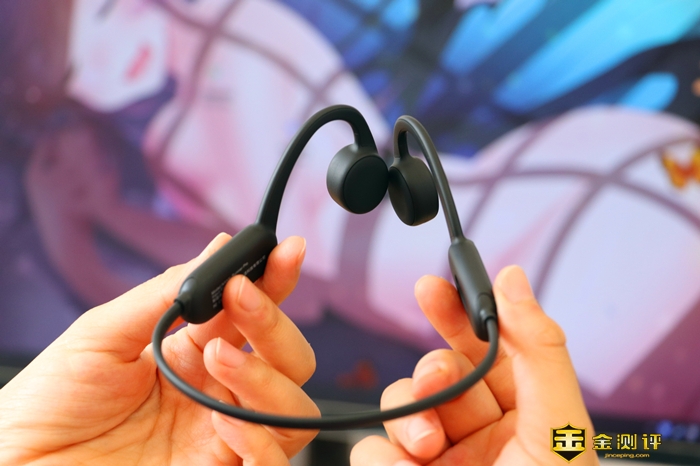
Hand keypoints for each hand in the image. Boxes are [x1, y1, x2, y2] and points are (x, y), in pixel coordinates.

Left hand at [0, 234, 318, 464]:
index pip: (254, 314)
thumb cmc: (46, 407)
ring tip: (216, 356)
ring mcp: (220, 438)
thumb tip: (218, 246)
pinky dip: (263, 439)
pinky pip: (274, 463)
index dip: (278, 282)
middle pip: (289, 359)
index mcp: (193, 353)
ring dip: (268, 377)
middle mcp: (216, 393)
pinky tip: (227, 420)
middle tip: (241, 297)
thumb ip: (165, 295)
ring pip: (294, 410)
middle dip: (274, 323)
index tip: (284, 252)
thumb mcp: (101, 336)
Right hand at [351, 266, 598, 465]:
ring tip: (427, 448)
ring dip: (407, 420)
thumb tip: (514, 280)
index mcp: (525, 416)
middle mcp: (479, 436)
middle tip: (434, 383)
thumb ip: (539, 349)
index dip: (459, 314)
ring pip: (399, 409)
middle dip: (431, 373)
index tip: (433, 287)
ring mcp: (438, 461)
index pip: (487, 350)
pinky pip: (373, 453)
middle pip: (437, 375)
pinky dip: (386, 461)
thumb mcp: (559, 431)